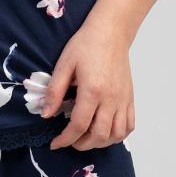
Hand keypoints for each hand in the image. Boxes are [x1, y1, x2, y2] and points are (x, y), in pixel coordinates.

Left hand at [42, 21, 135, 150]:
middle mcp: (111, 98)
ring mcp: (123, 99)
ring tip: (87, 138)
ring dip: (100, 142)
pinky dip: (118, 135)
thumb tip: (45, 114)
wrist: (111, 32)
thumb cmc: (86, 45)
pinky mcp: (130, 98)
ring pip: (116, 134)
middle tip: (69, 140)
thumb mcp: (64, 64)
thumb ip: (55, 91)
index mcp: (93, 90)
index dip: (65, 139)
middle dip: (81, 144)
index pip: (79, 125)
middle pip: (99, 135)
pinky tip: (105, 132)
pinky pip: (129, 125)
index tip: (55, 144)